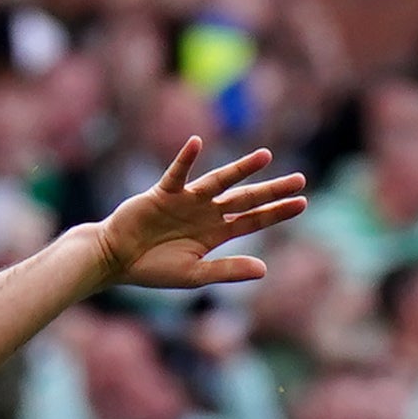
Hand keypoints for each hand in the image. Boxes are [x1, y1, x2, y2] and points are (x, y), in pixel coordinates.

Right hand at [96, 139, 306, 292]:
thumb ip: (227, 270)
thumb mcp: (194, 275)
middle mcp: (206, 213)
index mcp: (216, 233)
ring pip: (219, 181)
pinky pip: (177, 173)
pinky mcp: (163, 193)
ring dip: (241, 169)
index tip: (302, 203)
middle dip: (272, 190)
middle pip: (245, 199)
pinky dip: (186, 159)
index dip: (277, 212)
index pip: (253, 221)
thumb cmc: (152, 270)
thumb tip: (264, 269)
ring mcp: (187, 201)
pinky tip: (196, 143)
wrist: (115, 259)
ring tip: (265, 157)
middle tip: (300, 179)